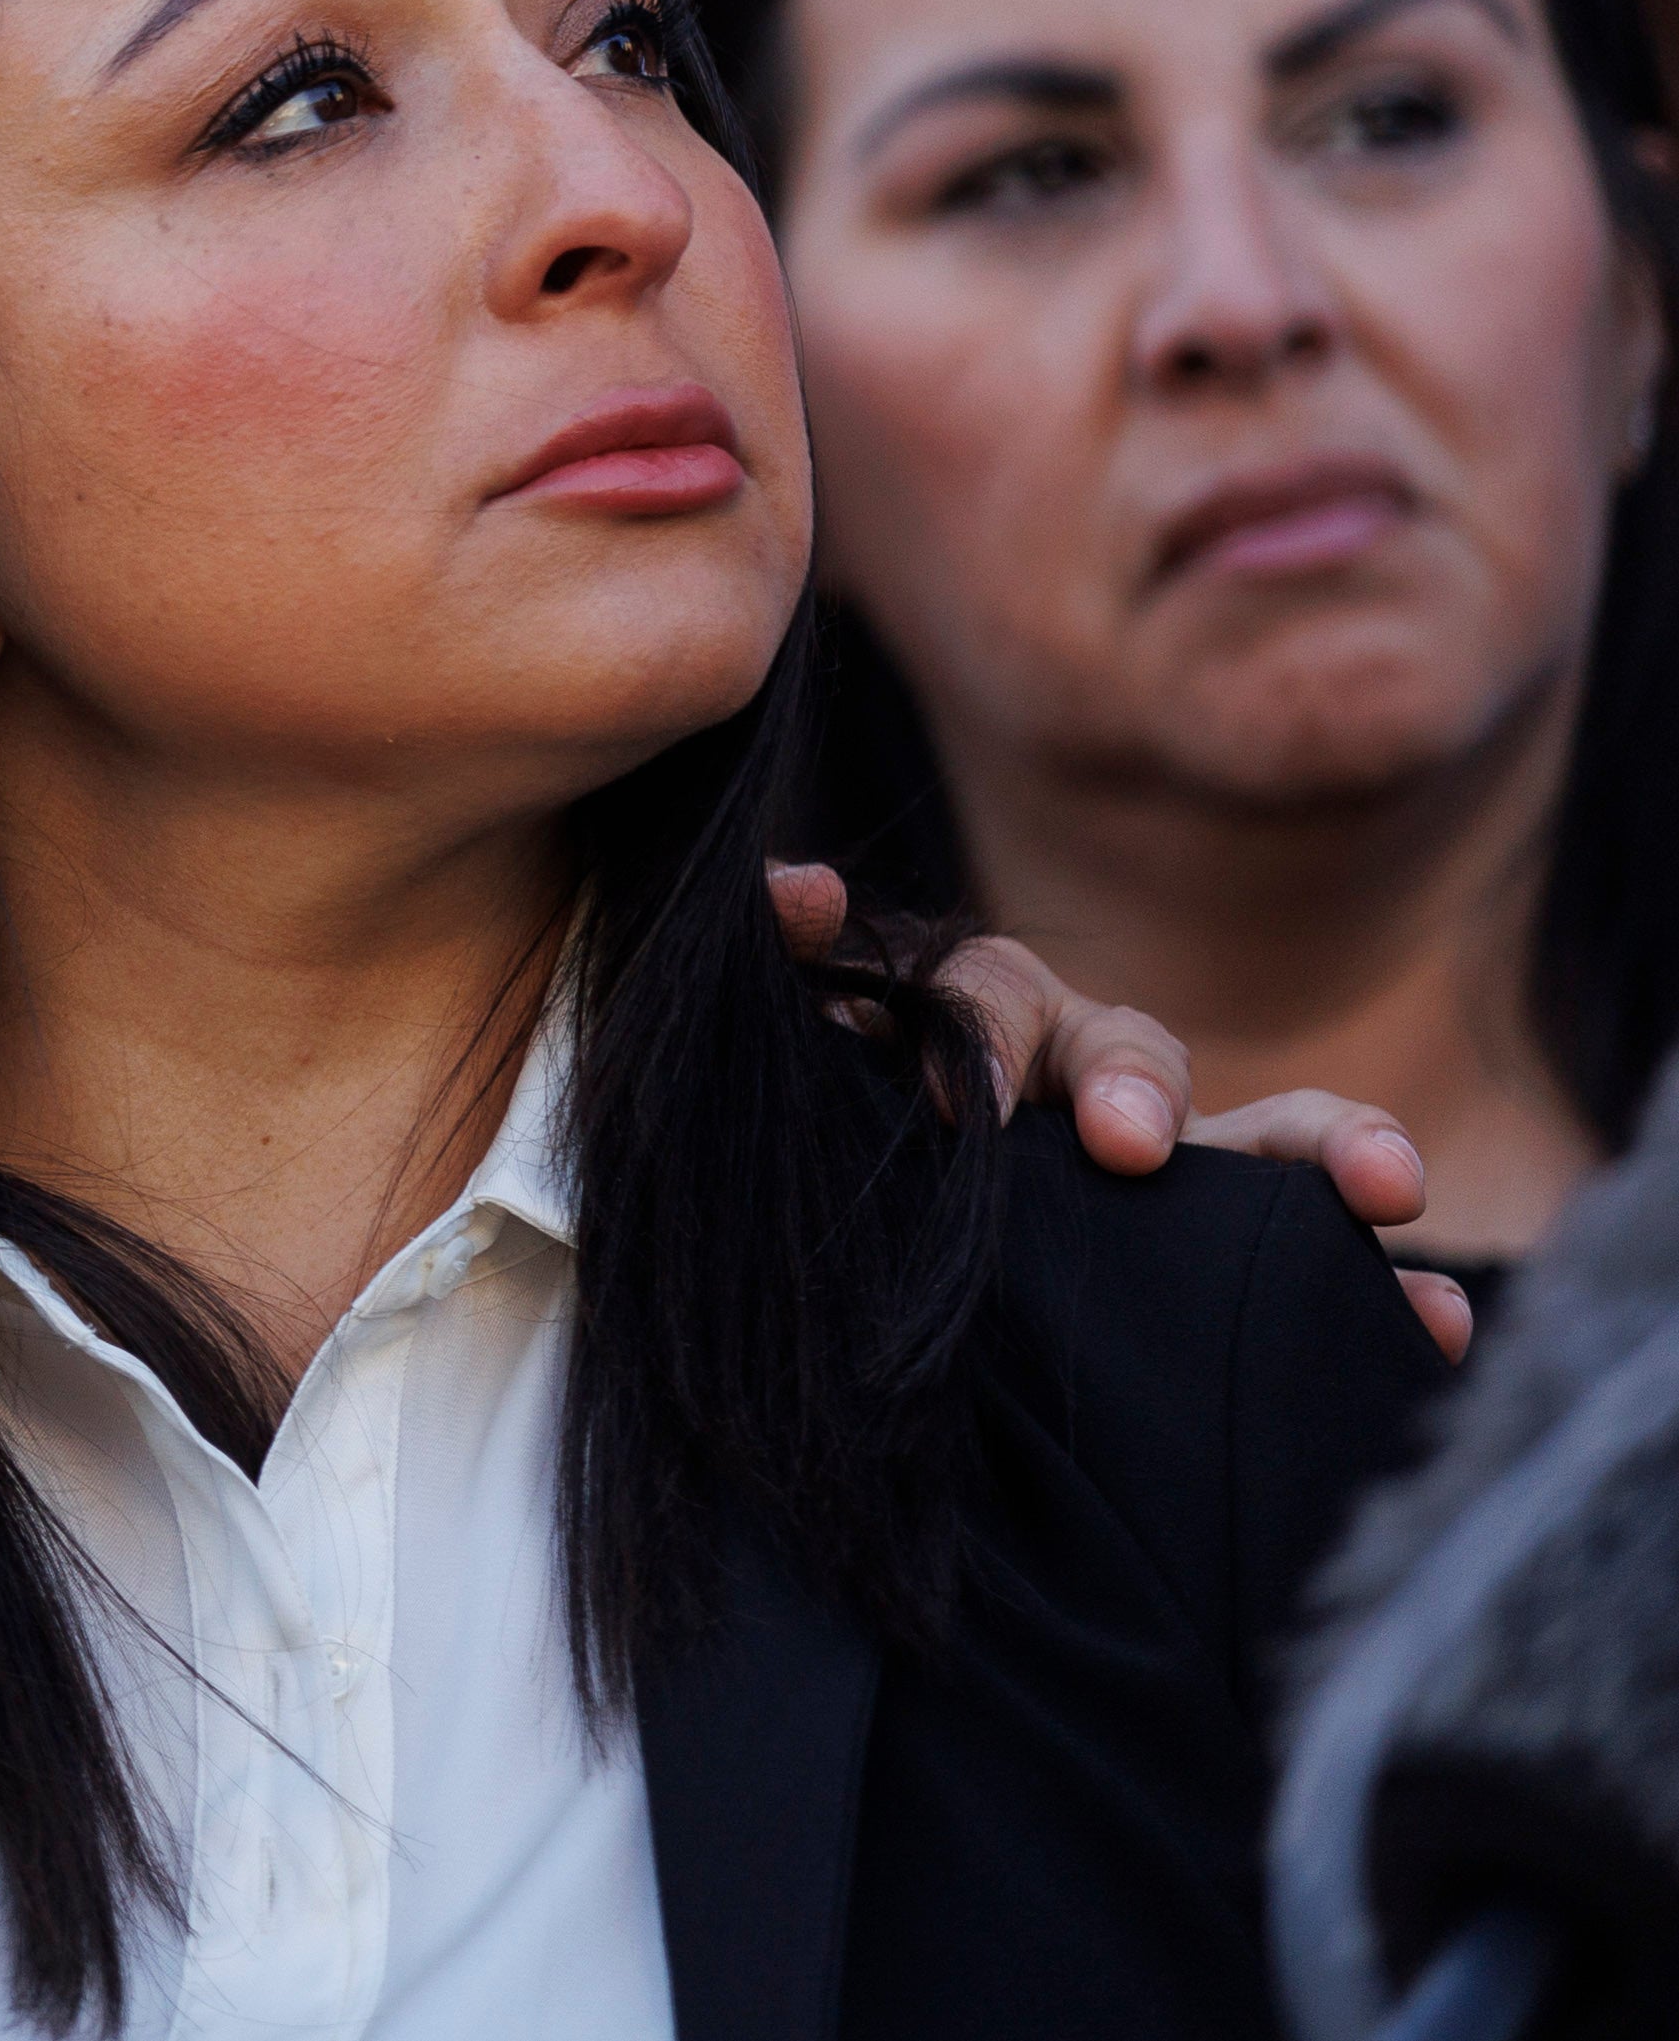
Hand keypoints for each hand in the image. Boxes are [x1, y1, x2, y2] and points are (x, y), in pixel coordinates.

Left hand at [769, 862, 1468, 1364]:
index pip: (993, 996)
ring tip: (1390, 1188)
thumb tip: (799, 887)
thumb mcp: (779, 1068)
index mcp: (980, 1038)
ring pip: (1272, 1144)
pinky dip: (1389, 1291)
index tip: (961, 1108)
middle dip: (1145, 1086)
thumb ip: (786, 970)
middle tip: (1127, 1142)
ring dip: (1336, 1148)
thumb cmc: (826, 1156)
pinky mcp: (1226, 1276)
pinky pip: (1324, 1272)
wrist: (839, 1296)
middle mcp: (1086, 1095)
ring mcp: (1175, 1183)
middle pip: (1138, 1055)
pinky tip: (1430, 1321)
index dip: (985, 1034)